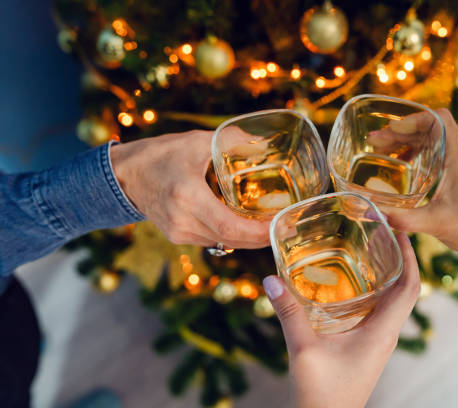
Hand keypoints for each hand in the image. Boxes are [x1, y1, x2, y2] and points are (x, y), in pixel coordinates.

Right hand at [110, 130, 269, 248]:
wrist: (122, 176)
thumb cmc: (159, 155)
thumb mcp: (196, 141)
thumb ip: (231, 140)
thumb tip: (263, 143)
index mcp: (188, 197)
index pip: (232, 227)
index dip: (259, 232)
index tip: (280, 225)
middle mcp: (183, 221)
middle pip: (232, 240)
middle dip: (261, 237)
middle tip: (285, 226)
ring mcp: (179, 233)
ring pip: (223, 242)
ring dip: (248, 238)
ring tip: (271, 225)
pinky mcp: (178, 236)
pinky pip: (212, 240)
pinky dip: (232, 235)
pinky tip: (246, 224)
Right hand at [263, 234, 419, 407]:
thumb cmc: (322, 394)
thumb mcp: (303, 349)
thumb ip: (289, 313)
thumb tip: (272, 279)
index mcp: (382, 332)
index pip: (410, 288)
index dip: (410, 258)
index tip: (402, 232)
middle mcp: (386, 335)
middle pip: (405, 290)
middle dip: (401, 260)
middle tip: (385, 234)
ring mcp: (379, 342)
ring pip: (393, 301)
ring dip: (389, 275)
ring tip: (372, 250)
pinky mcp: (368, 347)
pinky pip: (379, 312)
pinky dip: (375, 291)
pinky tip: (352, 283)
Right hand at [386, 109, 457, 260]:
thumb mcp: (435, 224)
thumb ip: (401, 218)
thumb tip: (370, 213)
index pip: (438, 119)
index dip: (411, 119)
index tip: (390, 130)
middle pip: (430, 128)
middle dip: (401, 131)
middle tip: (374, 142)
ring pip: (433, 139)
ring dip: (407, 141)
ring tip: (382, 151)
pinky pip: (438, 152)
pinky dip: (418, 153)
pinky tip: (402, 166)